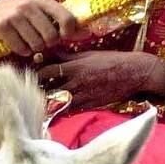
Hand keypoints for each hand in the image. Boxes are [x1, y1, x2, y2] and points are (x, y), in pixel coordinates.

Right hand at [0, 0, 82, 57]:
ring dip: (34, 48)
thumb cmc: (23, 14)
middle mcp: (29, 5)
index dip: (69, 33)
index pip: (67, 19)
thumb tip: (88, 33)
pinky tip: (18, 43)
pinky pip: (21, 49)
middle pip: (52, 36)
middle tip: (41, 38)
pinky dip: (22, 50)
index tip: (62, 36)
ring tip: (28, 39)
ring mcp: (14, 15)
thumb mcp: (44, 12)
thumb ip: (65, 22)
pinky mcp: (2, 27)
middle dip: (48, 43)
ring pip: (37, 45)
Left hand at [38, 51, 164, 110]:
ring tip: (38, 101)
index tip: (30, 74)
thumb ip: (69, 56)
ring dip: (48, 102)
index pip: (48, 71)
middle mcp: (77, 83)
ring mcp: (83, 96)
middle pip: (49, 89)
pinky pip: (70, 111)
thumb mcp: (89, 54)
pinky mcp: (90, 105)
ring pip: (58, 103)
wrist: (134, 74)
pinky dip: (60, 110)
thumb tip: (51, 52)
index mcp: (75, 67)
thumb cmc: (112, 60)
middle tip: (29, 90)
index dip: (36, 73)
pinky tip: (54, 109)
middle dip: (39, 90)